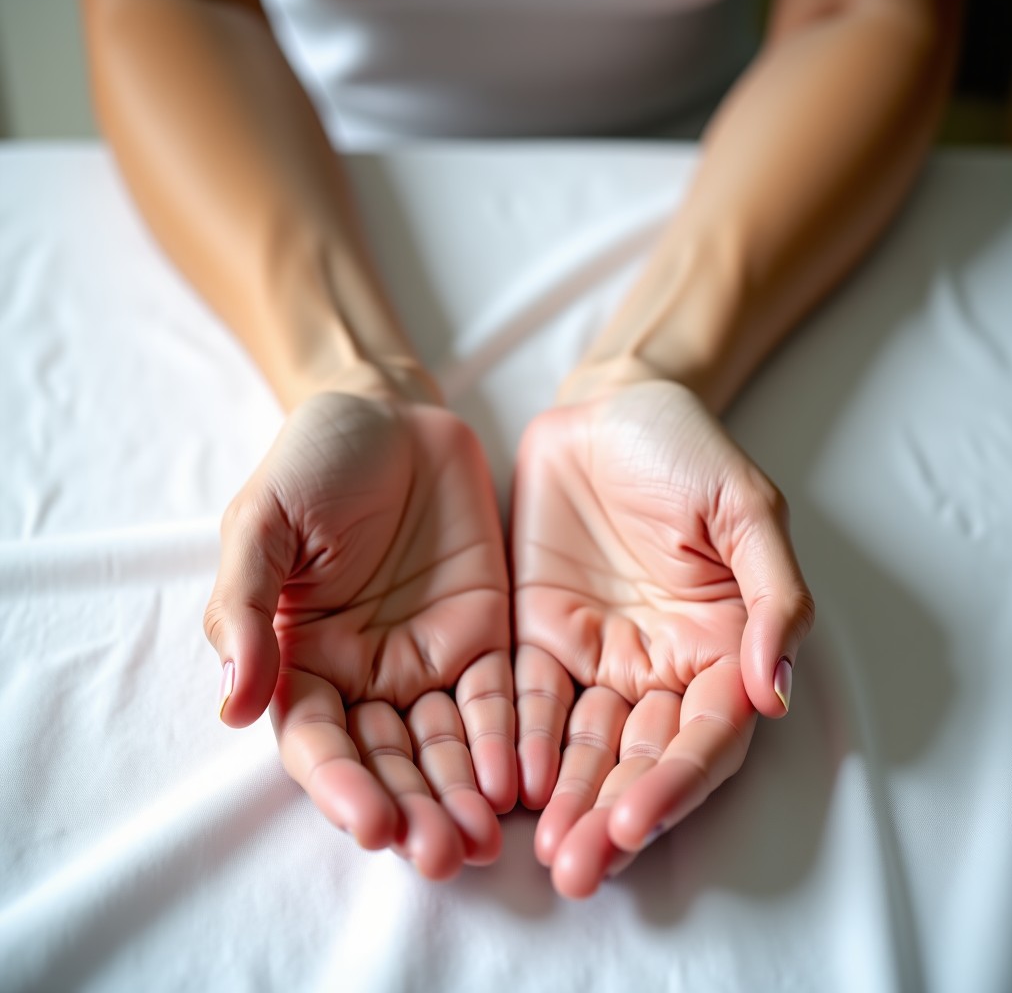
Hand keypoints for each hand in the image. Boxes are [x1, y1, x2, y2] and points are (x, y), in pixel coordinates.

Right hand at [204, 392, 514, 878]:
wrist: (392, 415)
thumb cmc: (314, 462)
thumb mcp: (263, 522)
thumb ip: (245, 608)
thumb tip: (233, 706)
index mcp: (302, 659)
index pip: (318, 742)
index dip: (342, 786)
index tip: (372, 825)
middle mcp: (366, 674)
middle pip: (388, 760)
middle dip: (414, 810)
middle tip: (444, 854)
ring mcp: (428, 658)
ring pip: (445, 745)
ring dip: (462, 795)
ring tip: (485, 840)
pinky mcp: (485, 635)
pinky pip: (499, 697)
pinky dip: (508, 739)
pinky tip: (519, 777)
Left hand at [512, 379, 813, 897]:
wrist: (608, 407)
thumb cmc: (685, 449)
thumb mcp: (744, 507)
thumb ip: (770, 595)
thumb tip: (772, 691)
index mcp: (719, 646)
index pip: (705, 736)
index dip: (676, 783)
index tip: (635, 822)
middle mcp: (658, 665)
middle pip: (639, 757)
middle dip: (611, 814)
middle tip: (577, 869)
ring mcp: (596, 654)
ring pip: (581, 743)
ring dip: (564, 798)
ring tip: (543, 851)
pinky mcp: (537, 633)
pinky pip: (525, 697)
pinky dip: (516, 739)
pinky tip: (500, 778)